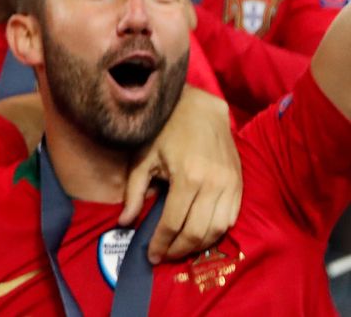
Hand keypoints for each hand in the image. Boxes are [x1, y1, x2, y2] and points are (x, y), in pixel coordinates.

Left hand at [129, 87, 238, 261]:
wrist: (199, 107)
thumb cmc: (164, 130)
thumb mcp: (142, 157)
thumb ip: (134, 192)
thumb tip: (124, 222)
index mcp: (187, 177)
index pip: (173, 223)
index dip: (161, 243)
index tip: (151, 256)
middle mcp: (213, 184)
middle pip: (197, 231)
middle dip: (178, 250)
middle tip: (163, 256)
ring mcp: (230, 184)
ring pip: (217, 229)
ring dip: (198, 245)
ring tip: (179, 249)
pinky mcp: (239, 183)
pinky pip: (231, 218)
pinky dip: (216, 232)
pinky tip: (200, 235)